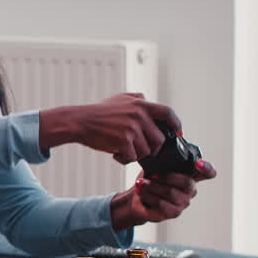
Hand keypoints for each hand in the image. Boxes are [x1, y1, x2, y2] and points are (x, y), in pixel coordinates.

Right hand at [40, 93, 180, 164]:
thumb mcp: (119, 98)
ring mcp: (132, 128)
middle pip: (159, 139)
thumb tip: (148, 100)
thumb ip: (136, 98)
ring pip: (146, 151)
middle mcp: (139, 115)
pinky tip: (115, 154)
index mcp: (141, 104)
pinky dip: (124, 159)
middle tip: (140, 150)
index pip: (168, 113)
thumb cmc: (97, 112)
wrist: (79, 121)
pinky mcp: (123, 141)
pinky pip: (132, 157)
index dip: (176, 124)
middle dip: (152, 148)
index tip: (178, 133)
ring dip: (135, 155)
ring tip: (122, 150)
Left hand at [110, 160, 217, 229]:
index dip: (207, 168)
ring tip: (141, 184)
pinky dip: (149, 196)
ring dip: (152, 187)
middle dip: (166, 177)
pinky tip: (142, 193)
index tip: (198, 163)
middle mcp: (190, 189)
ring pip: (171, 192)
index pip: (208, 173)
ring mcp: (184, 202)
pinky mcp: (174, 212)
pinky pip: (163, 204)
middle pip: (186, 182)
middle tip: (152, 175)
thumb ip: (164, 160)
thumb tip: (161, 151)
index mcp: (191, 176)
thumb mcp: (156, 166)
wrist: (137, 199)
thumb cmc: (151, 181)